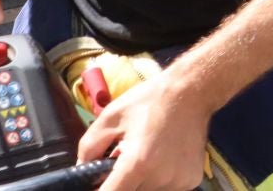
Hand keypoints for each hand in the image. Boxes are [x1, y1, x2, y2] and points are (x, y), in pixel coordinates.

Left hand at [78, 73, 214, 190]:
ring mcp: (179, 182)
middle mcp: (160, 178)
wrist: (191, 91)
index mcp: (138, 163)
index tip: (99, 182)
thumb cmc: (149, 101)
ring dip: (140, 181)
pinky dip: (158, 179)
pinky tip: (161, 159)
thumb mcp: (110, 118)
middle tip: (123, 159)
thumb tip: (81, 169)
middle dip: (121, 182)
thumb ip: (89, 147)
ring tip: (144, 157)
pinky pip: (166, 188)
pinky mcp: (191, 181)